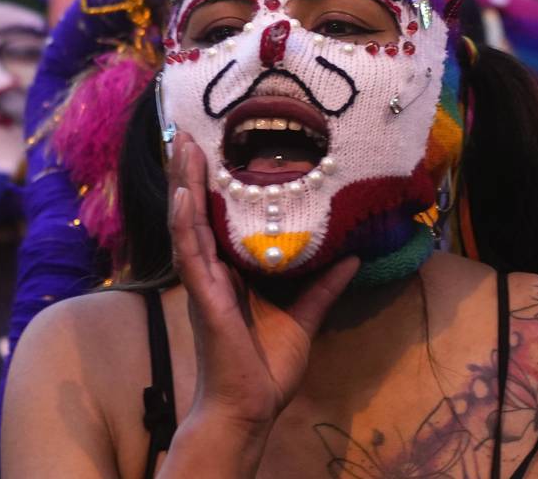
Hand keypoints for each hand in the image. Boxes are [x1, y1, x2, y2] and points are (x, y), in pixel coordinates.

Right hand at [167, 132, 358, 432]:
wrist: (250, 407)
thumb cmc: (267, 367)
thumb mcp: (305, 316)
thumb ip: (323, 286)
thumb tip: (355, 257)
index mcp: (231, 273)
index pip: (219, 219)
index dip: (214, 185)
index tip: (217, 147)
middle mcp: (212, 271)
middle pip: (197, 212)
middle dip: (192, 172)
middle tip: (190, 130)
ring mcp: (203, 282)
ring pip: (187, 222)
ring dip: (184, 183)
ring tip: (183, 144)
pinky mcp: (203, 296)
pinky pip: (190, 252)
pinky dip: (185, 220)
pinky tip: (183, 193)